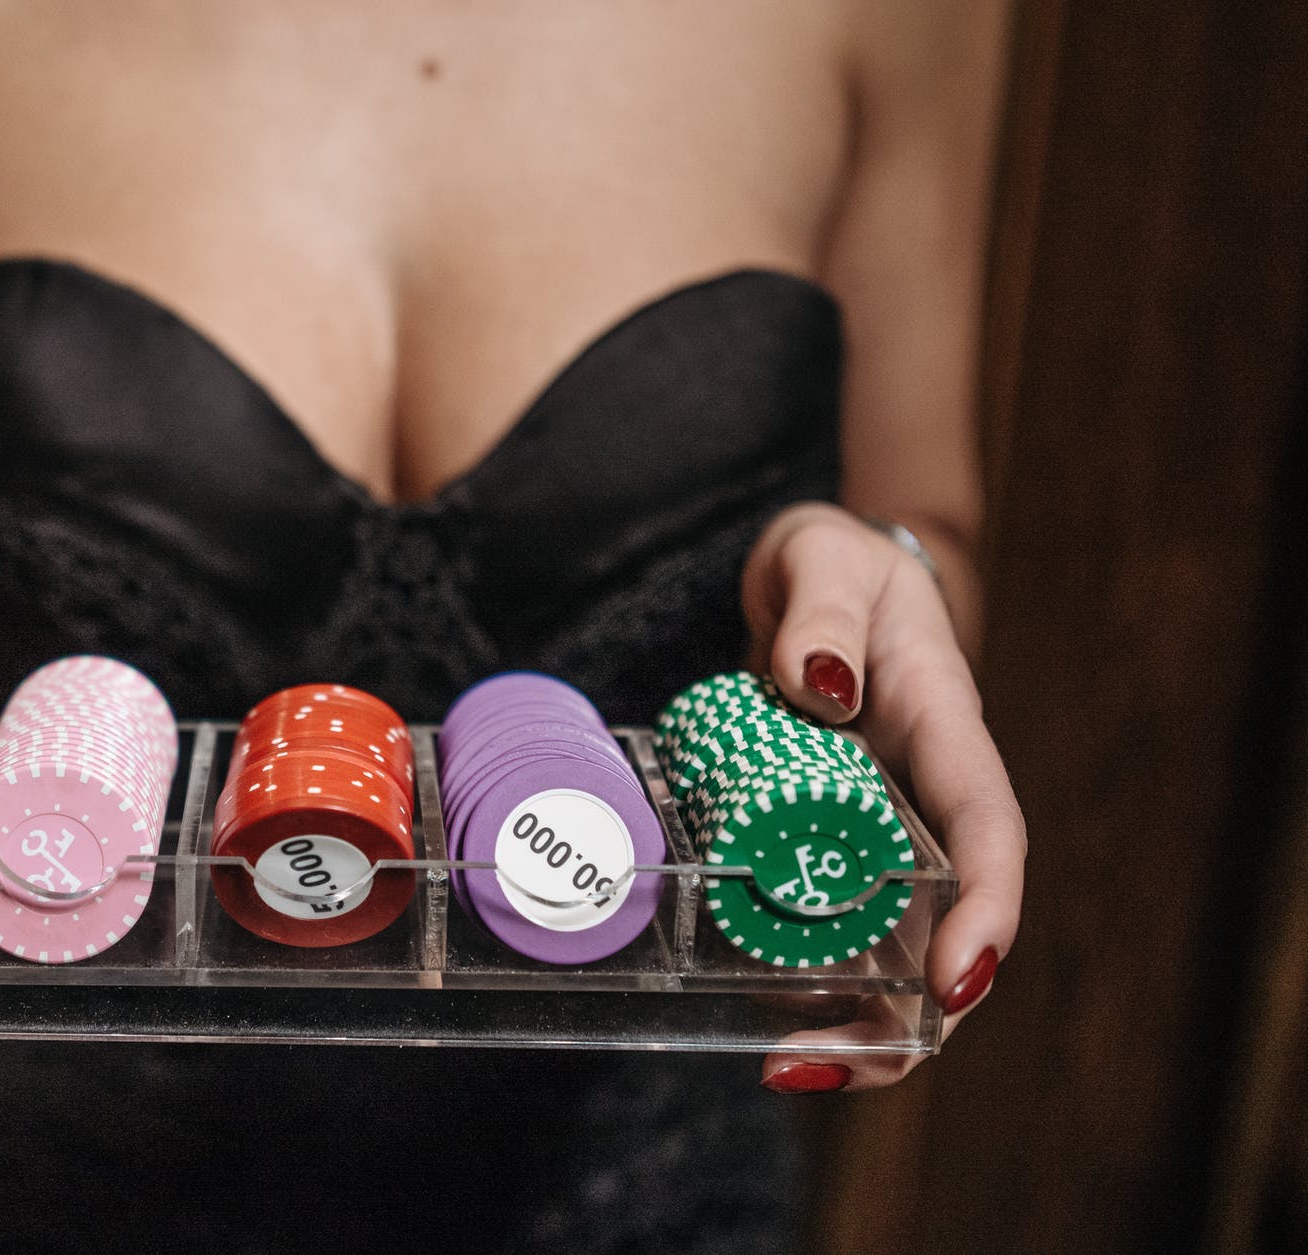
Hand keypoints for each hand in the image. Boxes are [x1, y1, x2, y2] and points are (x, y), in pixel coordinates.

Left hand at [738, 503, 1025, 1090]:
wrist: (807, 575)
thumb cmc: (829, 562)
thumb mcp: (822, 559)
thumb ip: (821, 610)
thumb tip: (823, 685)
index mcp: (944, 732)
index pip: (990, 833)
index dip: (986, 915)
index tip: (956, 986)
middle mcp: (920, 797)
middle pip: (945, 924)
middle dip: (908, 1014)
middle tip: (820, 1064)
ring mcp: (871, 827)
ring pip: (886, 943)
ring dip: (852, 1019)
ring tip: (785, 1067)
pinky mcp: (816, 840)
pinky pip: (819, 917)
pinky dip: (796, 975)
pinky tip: (750, 1016)